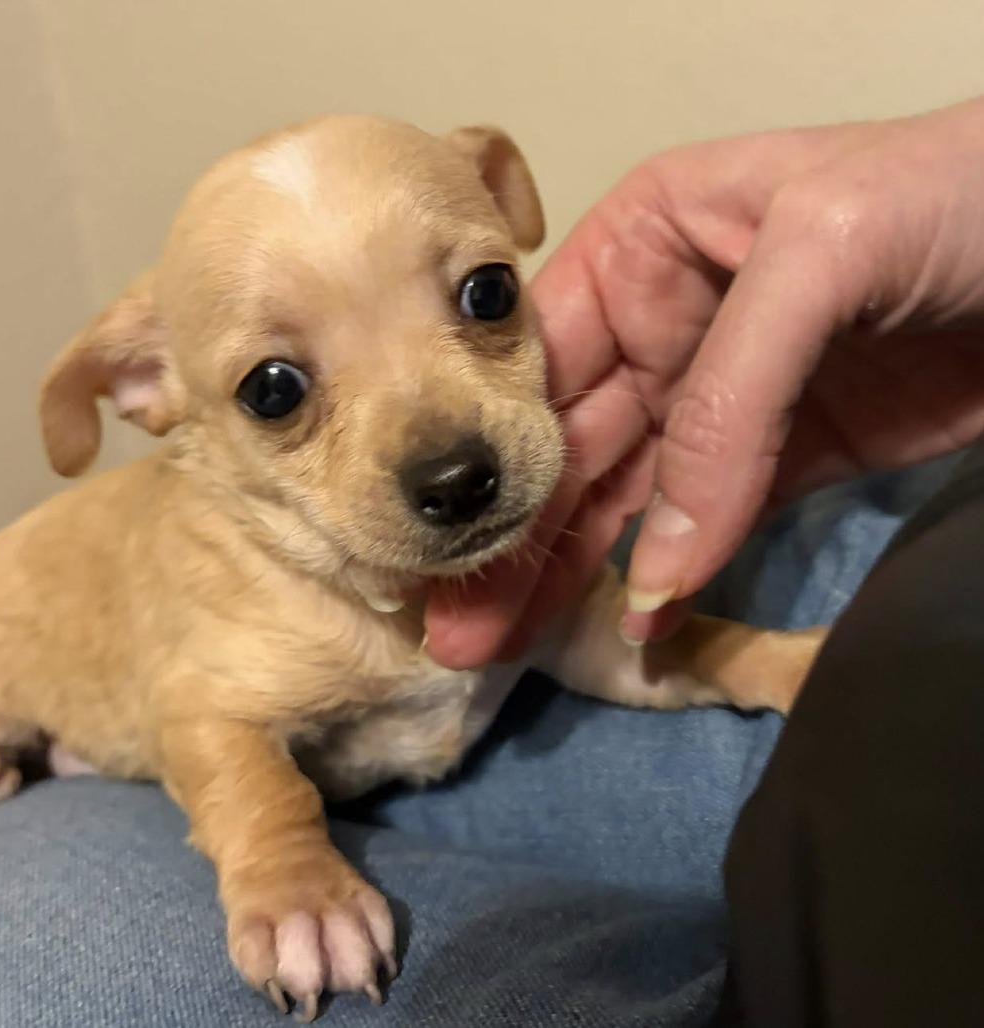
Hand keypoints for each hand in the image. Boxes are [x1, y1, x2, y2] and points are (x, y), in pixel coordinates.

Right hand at [426, 98, 983, 668]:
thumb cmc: (953, 192)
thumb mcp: (816, 254)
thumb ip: (727, 403)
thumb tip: (659, 563)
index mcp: (640, 245)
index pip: (538, 360)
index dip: (484, 450)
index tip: (437, 535)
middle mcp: (660, 322)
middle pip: (563, 444)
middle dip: (507, 535)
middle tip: (450, 626)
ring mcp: (718, 399)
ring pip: (620, 498)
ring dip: (561, 573)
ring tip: (490, 643)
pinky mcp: (780, 460)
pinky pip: (703, 526)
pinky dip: (663, 577)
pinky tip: (621, 625)